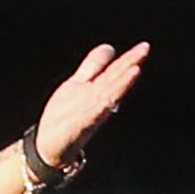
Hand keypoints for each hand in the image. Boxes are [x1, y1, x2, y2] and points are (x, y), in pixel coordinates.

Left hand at [33, 42, 149, 166]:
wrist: (50, 148)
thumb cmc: (65, 117)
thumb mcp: (78, 84)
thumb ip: (93, 67)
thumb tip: (109, 47)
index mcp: (96, 90)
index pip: (114, 71)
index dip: (128, 59)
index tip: (144, 46)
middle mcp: (95, 101)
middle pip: (114, 80)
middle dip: (129, 65)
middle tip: (145, 50)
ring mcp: (88, 113)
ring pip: (107, 95)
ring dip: (121, 84)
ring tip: (135, 69)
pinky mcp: (78, 126)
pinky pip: (92, 115)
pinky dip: (102, 106)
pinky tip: (110, 99)